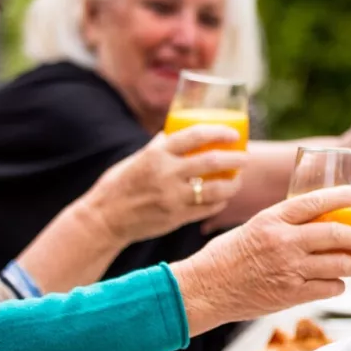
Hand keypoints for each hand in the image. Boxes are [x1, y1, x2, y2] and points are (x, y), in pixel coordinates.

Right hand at [87, 125, 245, 244]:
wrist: (106, 219)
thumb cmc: (120, 185)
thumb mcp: (137, 159)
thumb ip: (158, 147)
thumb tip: (173, 132)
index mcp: (156, 154)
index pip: (194, 135)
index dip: (219, 132)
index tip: (233, 133)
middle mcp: (166, 174)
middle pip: (212, 161)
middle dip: (235, 158)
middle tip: (245, 158)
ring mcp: (173, 197)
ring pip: (216, 189)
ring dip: (233, 184)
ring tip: (238, 180)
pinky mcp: (177, 217)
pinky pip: (208, 209)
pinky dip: (219, 202)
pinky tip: (223, 198)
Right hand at [171, 185, 350, 334]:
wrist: (203, 290)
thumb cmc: (226, 257)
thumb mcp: (253, 228)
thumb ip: (284, 224)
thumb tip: (319, 221)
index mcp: (272, 219)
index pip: (316, 201)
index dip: (344, 196)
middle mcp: (283, 242)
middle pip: (337, 235)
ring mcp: (288, 270)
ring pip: (339, 265)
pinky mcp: (290, 295)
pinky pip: (327, 288)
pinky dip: (338, 285)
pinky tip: (338, 283)